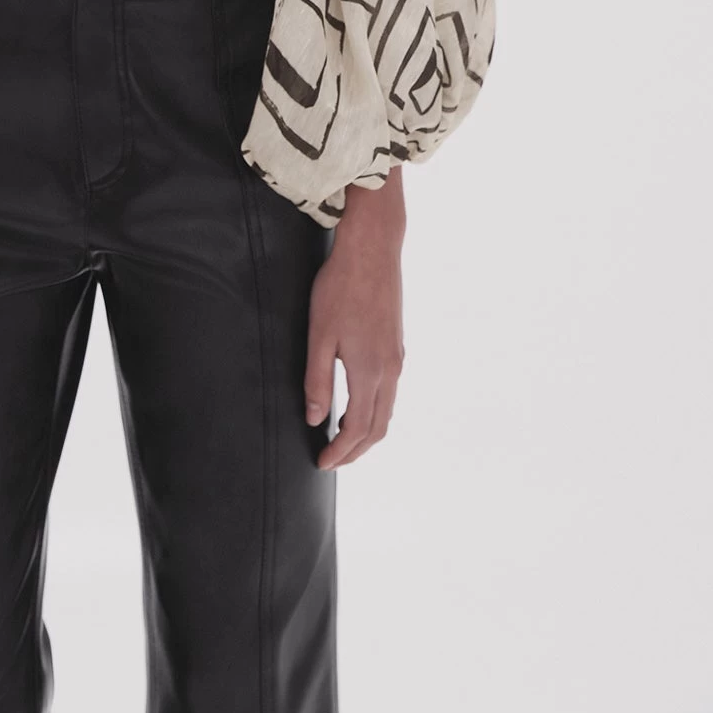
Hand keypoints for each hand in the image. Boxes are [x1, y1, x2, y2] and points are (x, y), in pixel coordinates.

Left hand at [303, 170, 405, 470]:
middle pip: (378, 427)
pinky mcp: (397, 343)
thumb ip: (317, 380)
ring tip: (342, 438)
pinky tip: (358, 403)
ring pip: (387, 410)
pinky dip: (375, 410)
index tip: (322, 463)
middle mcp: (391, 370)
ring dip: (367, 431)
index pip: (358, 429)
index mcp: (371, 371)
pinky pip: (390, 391)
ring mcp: (397, 356)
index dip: (340, 452)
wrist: (373, 249)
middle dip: (356, 450)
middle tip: (332, 459)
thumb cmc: (340, 288)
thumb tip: (314, 419)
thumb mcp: (320, 335)